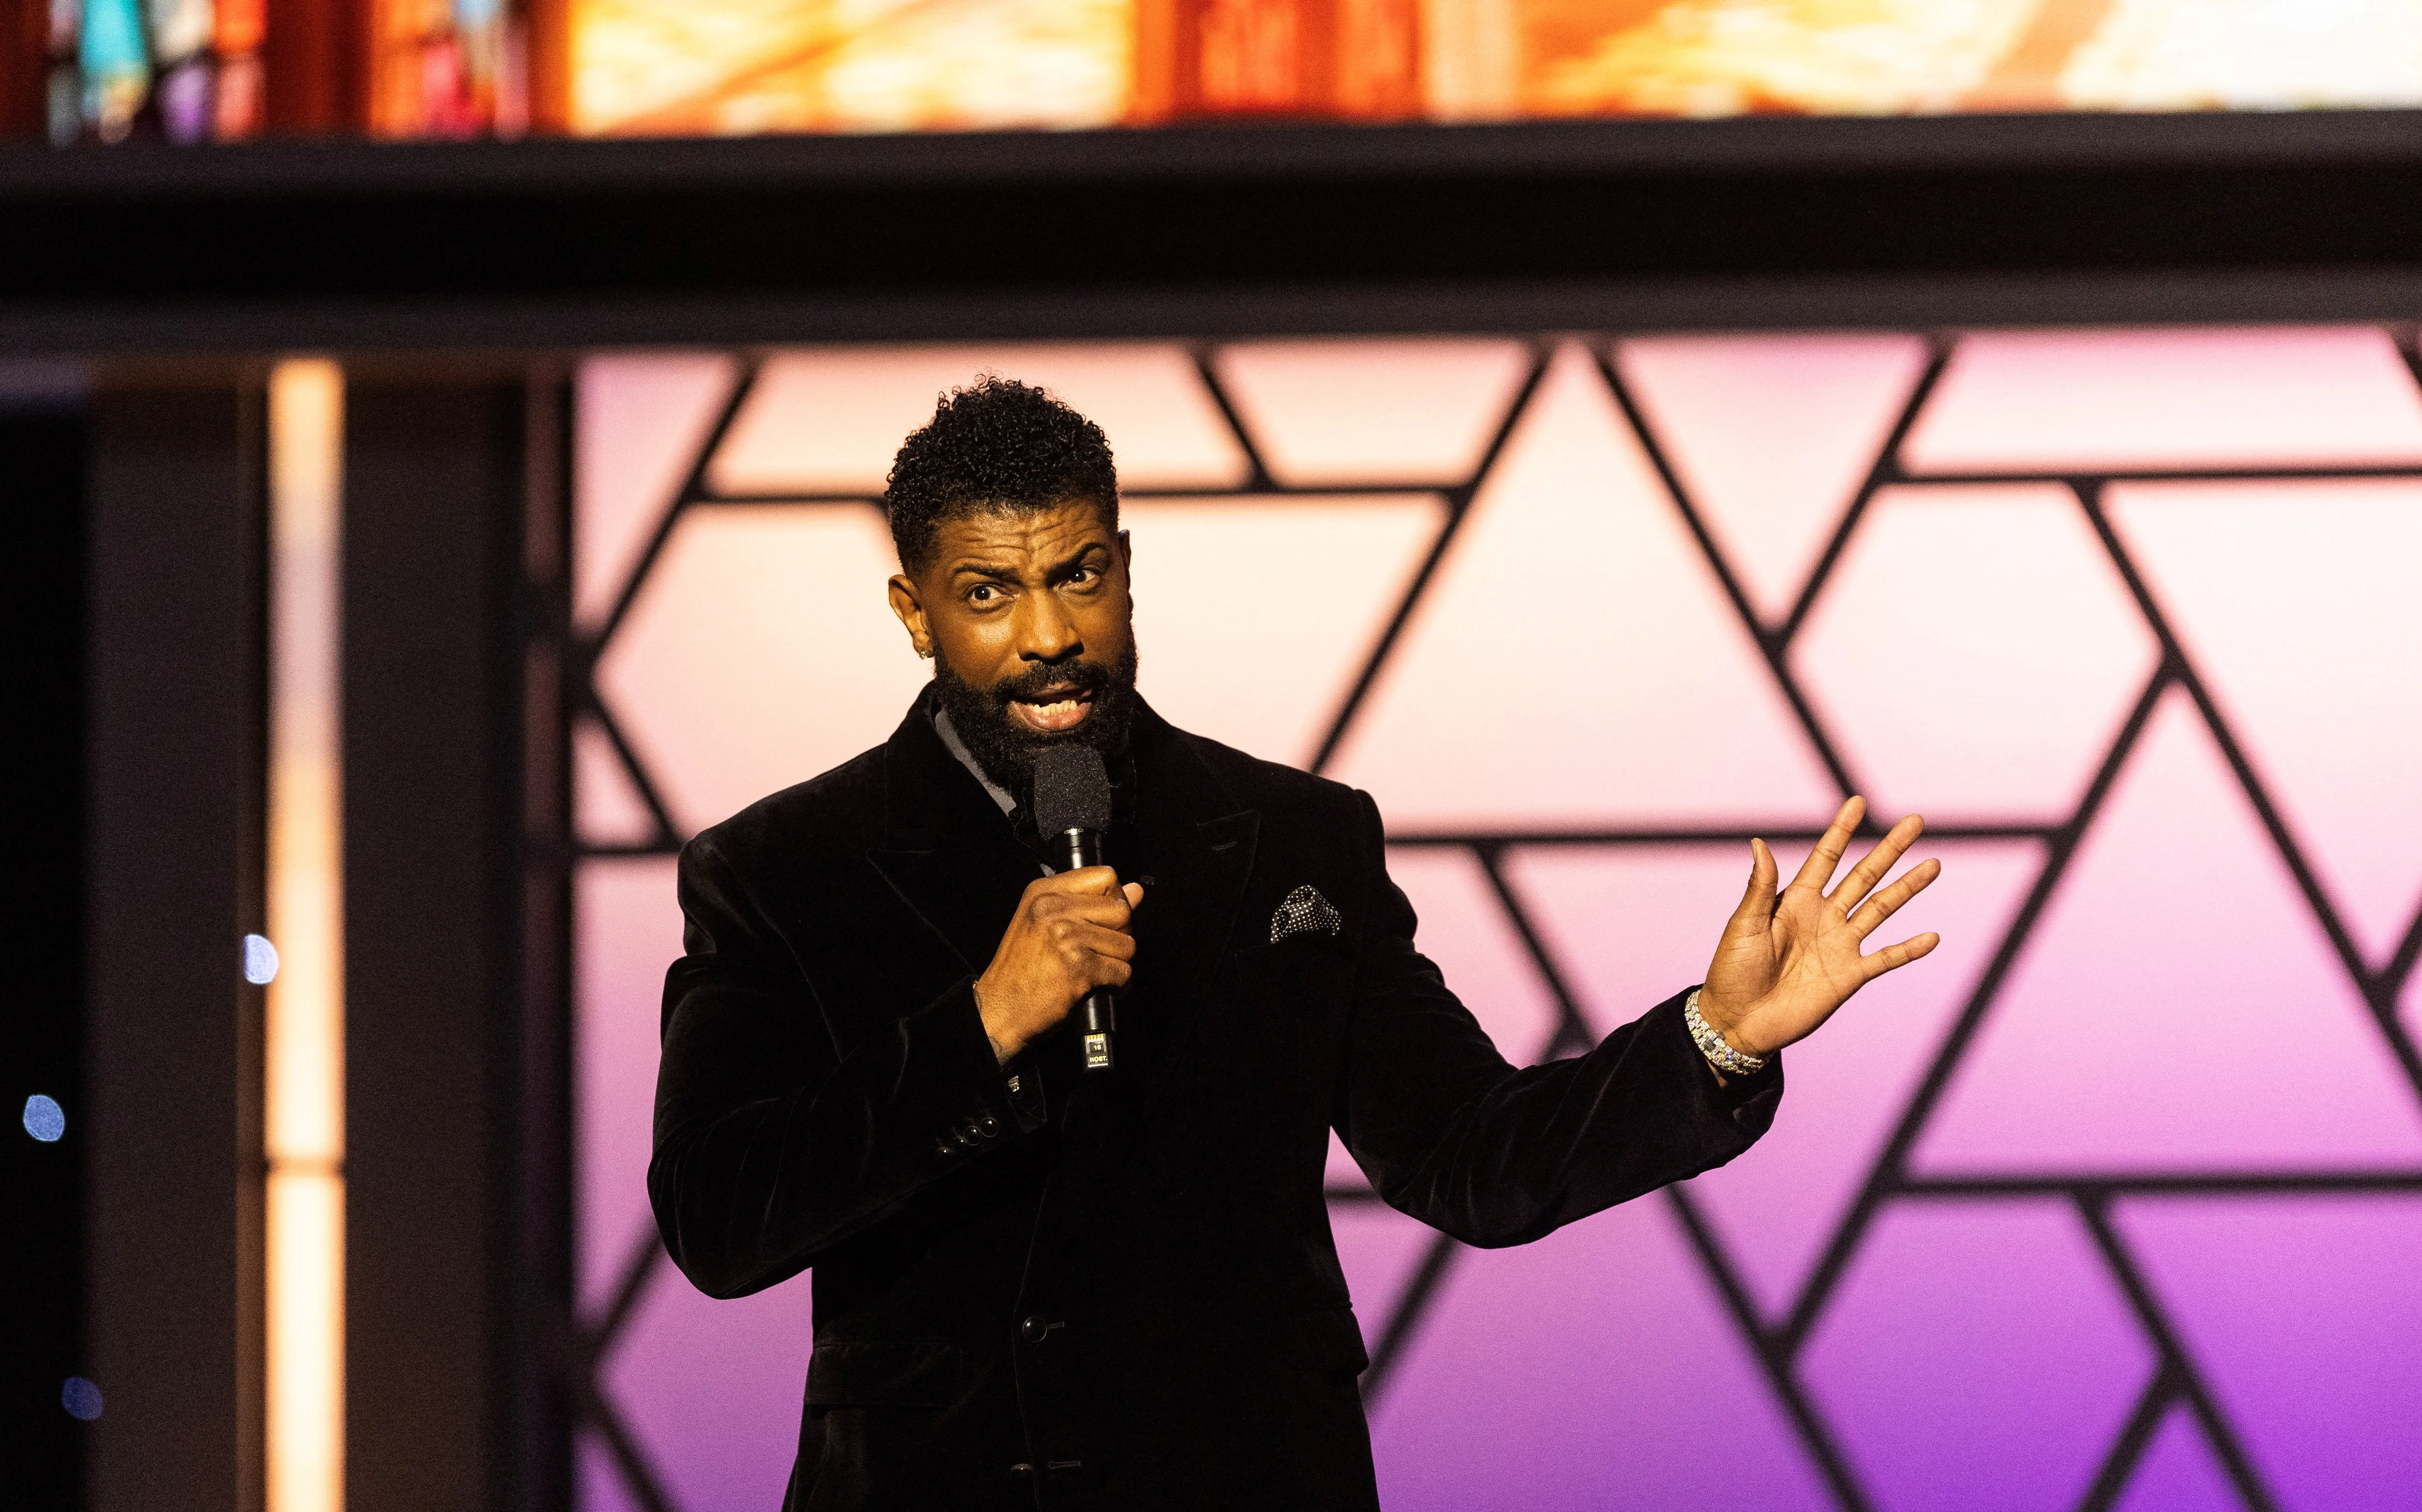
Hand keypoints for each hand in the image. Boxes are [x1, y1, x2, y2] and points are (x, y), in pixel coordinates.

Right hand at [974, 867, 1144, 1063]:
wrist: (1000, 1009)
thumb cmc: (1021, 970)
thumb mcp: (1046, 923)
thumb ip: (1091, 903)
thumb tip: (1136, 890)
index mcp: (1044, 892)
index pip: (1106, 877)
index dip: (1114, 900)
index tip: (1103, 920)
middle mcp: (1053, 909)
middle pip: (1121, 910)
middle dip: (1119, 934)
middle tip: (1098, 951)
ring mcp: (1066, 937)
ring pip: (1126, 944)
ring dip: (1117, 963)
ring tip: (1093, 971)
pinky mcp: (1078, 968)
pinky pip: (1123, 972)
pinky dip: (1117, 986)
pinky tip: (1099, 987)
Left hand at [1697, 796, 1940, 1058]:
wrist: (1738, 1021)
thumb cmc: (1732, 971)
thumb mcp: (1745, 926)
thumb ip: (1761, 888)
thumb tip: (1758, 842)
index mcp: (1796, 900)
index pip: (1825, 857)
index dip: (1841, 830)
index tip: (1858, 801)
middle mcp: (1823, 917)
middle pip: (1863, 876)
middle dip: (1889, 849)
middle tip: (1915, 821)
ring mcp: (1839, 945)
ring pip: (1881, 909)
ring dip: (1907, 887)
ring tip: (1933, 864)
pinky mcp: (1849, 976)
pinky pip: (1885, 959)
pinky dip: (1908, 949)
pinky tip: (1932, 936)